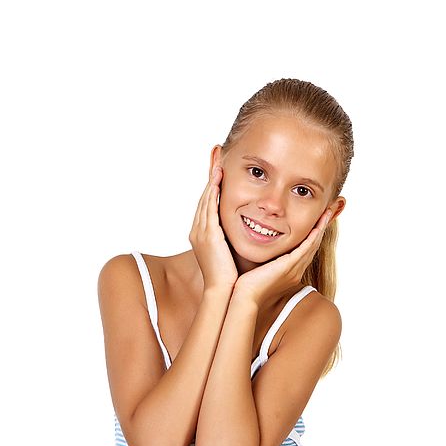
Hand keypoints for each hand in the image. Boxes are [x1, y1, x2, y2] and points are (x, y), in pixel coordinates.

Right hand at [188, 165, 238, 291]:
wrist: (223, 291)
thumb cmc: (230, 277)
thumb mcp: (230, 253)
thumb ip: (233, 239)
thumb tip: (247, 231)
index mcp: (203, 235)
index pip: (208, 204)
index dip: (212, 184)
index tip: (218, 168)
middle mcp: (198, 231)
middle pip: (204, 196)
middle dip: (210, 174)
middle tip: (215, 154)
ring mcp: (201, 232)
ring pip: (206, 199)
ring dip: (211, 178)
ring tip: (217, 160)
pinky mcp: (208, 235)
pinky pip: (209, 208)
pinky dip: (212, 192)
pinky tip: (218, 179)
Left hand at [233, 208, 332, 306]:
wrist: (246, 295)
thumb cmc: (248, 284)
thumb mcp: (260, 269)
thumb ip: (265, 259)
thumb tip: (260, 247)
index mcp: (290, 273)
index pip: (306, 252)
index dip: (313, 237)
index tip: (316, 223)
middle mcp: (296, 272)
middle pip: (313, 247)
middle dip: (320, 230)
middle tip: (327, 214)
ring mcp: (294, 269)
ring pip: (313, 246)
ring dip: (320, 229)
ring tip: (326, 214)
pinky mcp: (290, 266)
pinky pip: (306, 248)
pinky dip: (313, 237)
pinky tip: (317, 226)